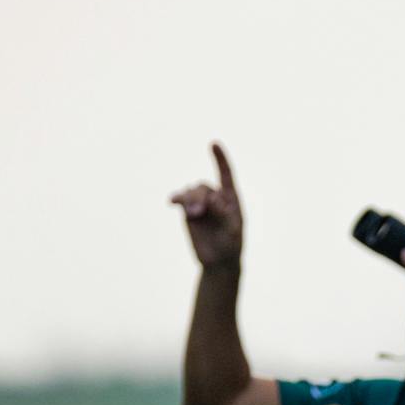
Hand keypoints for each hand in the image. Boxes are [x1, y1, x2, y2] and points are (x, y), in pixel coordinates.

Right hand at [168, 141, 243, 271]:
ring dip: (190, 199)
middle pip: (203, 186)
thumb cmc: (230, 246)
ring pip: (192, 191)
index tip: (213, 143)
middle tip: (198, 212)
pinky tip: (172, 201)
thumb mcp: (232, 232)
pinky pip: (181, 199)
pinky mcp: (189, 212)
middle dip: (199, 197)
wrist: (217, 261)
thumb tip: (213, 197)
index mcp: (230, 199)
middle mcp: (215, 198)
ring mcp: (201, 204)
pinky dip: (177, 198)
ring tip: (193, 214)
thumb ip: (224, 214)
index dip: (220, 159)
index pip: (226, 175)